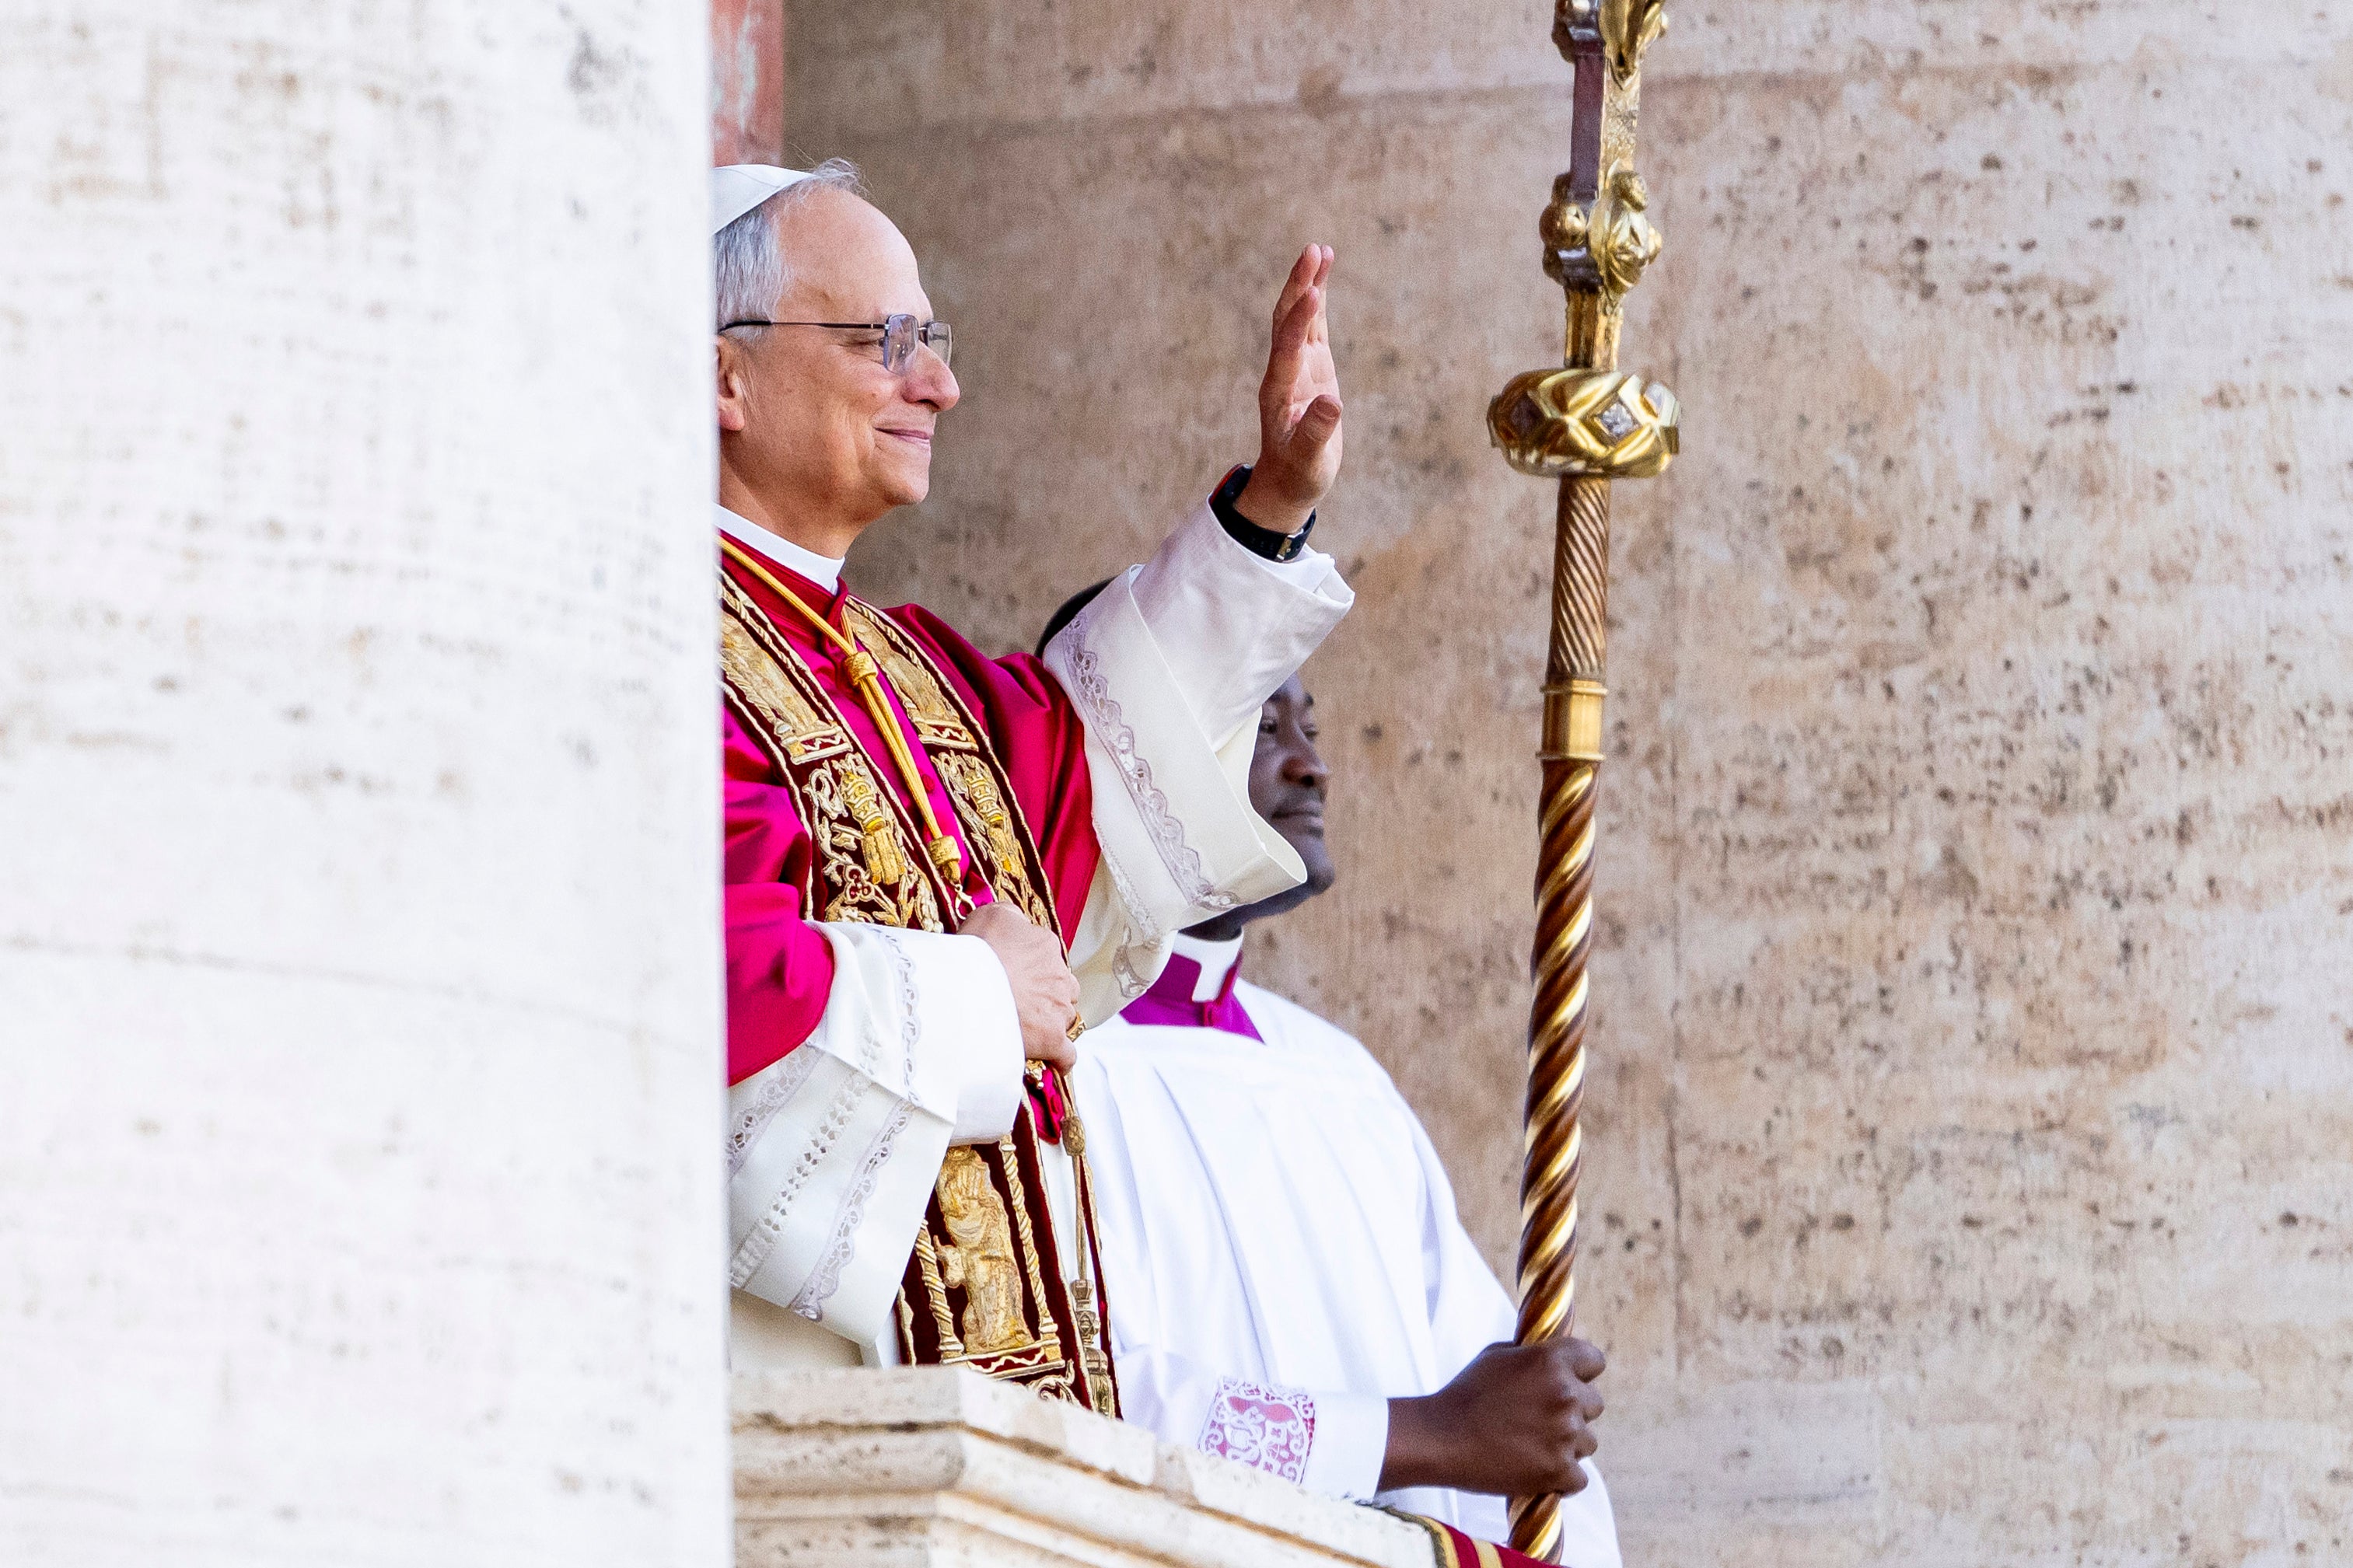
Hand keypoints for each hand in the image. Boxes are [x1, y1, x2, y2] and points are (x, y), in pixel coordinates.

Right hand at [962, 901, 1080, 1069]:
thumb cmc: (977, 949)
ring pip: (1064, 1017)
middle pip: (1061, 988)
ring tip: (1027, 1029)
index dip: (1032, 969)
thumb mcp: (992, 914)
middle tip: (1020, 1003)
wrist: (968, 985)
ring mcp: (1058, 1009)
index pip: (1048, 958)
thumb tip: (1020, 922)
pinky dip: (1062, 1059)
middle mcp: (1059, 977)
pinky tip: (1055, 1063)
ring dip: (1051, 1022)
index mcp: (1046, 946)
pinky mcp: (1052, 1039)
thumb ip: (1011, 916)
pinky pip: (1066, 1053)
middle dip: (1047, 995)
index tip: (1015, 977)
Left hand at [1233, 245, 1342, 535]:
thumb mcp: (1309, 460)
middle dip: (1298, 286)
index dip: (1299, 322)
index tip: (1313, 293)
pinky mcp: (1310, 366)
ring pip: (1298, 317)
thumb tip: (1332, 404)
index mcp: (1279, 392)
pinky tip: (1324, 276)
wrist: (1287, 480)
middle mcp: (1284, 372)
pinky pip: (1312, 327)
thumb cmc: (1298, 473)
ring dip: (1307, 284)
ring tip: (1320, 250)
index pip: (1287, 349)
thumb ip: (1317, 432)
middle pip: (1286, 321)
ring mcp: (1297, 366)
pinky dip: (1318, 301)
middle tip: (1312, 251)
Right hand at [1379, 1338, 1605, 1496]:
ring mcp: (1565, 1434)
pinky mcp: (1559, 1471)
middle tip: (1540, 1418)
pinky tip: (1535, 1469)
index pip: (1594, 1361)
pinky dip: (1560, 1478)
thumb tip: (1557, 1357)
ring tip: (1532, 1445)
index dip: (1581, 1372)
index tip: (1567, 1381)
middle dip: (1573, 1410)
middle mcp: (1565, 1394)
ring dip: (1567, 1445)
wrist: (1440, 1439)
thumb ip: (1534, 1355)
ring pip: (1588, 1442)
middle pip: (1594, 1404)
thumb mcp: (1497, 1355)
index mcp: (1551, 1361)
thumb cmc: (1465, 1394)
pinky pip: (1578, 1477)